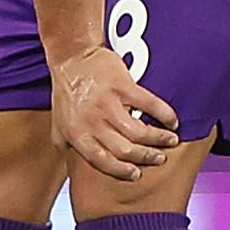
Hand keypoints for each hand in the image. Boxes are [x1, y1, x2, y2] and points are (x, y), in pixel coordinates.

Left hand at [49, 45, 179, 182]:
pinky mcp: (122, 85)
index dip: (121, 170)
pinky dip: (164, 115)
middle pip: (125, 149)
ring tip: (170, 140)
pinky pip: (149, 105)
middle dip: (146, 157)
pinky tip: (172, 120)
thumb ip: (67, 143)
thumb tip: (73, 163)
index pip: (101, 160)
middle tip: (159, 158)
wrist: (72, 55)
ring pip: (139, 131)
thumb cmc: (67, 90)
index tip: (137, 174)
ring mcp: (107, 103)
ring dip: (159, 139)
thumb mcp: (58, 121)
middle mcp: (92, 121)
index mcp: (77, 133)